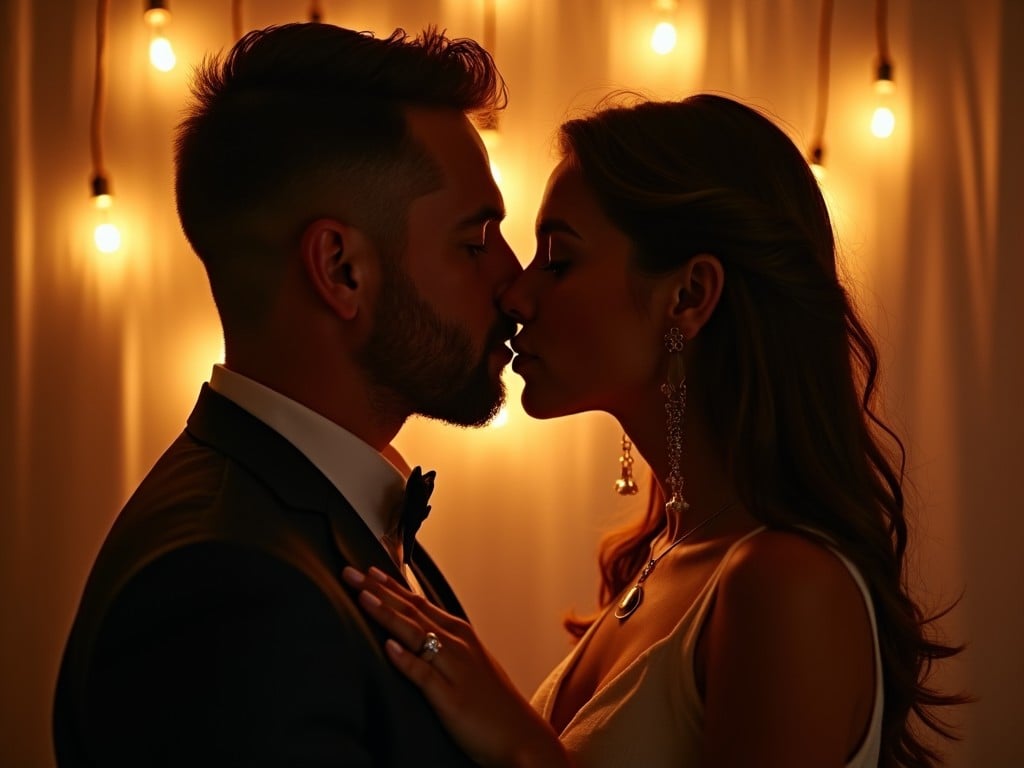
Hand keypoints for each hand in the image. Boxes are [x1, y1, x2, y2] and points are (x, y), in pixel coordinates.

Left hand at [342, 566, 569, 767]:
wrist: (522, 738)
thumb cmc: (494, 706)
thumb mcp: (469, 667)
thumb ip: (443, 649)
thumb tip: (416, 638)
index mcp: (460, 636)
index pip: (419, 603)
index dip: (391, 586)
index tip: (367, 570)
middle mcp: (457, 645)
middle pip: (412, 611)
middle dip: (379, 590)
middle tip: (350, 572)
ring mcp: (454, 668)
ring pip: (416, 633)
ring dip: (387, 613)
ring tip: (362, 597)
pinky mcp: (451, 697)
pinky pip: (425, 674)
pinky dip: (406, 658)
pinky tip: (389, 647)